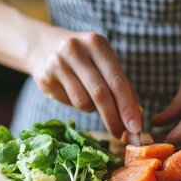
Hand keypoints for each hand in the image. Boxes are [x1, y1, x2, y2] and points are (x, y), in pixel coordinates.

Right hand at [26, 27, 141, 137]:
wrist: (44, 46)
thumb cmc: (84, 59)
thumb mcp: (104, 64)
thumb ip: (123, 87)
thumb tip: (136, 117)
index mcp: (97, 44)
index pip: (117, 80)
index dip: (128, 107)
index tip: (136, 128)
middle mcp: (76, 50)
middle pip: (100, 93)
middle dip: (114, 119)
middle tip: (123, 136)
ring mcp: (58, 63)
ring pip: (83, 102)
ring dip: (93, 110)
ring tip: (90, 98)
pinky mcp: (46, 78)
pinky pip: (69, 103)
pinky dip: (78, 105)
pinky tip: (74, 93)